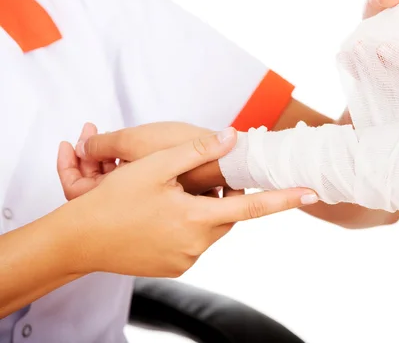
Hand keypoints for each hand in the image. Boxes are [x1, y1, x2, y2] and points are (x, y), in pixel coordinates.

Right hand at [57, 128, 316, 276]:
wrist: (79, 241)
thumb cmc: (112, 202)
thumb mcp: (152, 167)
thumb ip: (196, 152)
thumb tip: (232, 137)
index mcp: (195, 218)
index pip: (252, 206)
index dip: (284, 199)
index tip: (312, 193)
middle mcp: (196, 244)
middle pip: (229, 214)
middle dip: (223, 197)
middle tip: (198, 180)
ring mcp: (186, 260)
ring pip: (212, 228)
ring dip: (204, 211)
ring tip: (171, 198)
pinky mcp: (176, 268)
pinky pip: (196, 242)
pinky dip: (191, 226)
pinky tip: (164, 217)